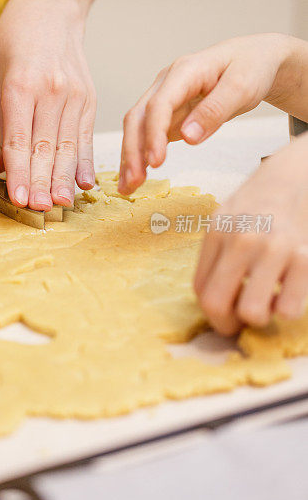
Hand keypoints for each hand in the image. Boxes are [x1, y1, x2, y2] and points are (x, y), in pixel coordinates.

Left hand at [0, 0, 95, 209]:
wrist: (52, 7)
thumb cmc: (15, 41)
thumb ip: (0, 121)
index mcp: (22, 85)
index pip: (20, 139)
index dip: (20, 173)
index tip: (19, 199)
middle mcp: (52, 90)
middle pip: (46, 146)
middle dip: (43, 182)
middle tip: (39, 210)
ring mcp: (74, 94)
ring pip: (68, 145)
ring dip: (64, 179)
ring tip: (59, 204)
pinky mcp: (89, 97)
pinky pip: (85, 135)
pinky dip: (85, 162)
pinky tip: (85, 184)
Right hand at [118, 34, 294, 194]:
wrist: (254, 59)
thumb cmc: (250, 67)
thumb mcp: (242, 87)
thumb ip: (215, 111)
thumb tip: (188, 137)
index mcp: (184, 71)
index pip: (159, 105)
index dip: (154, 134)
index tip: (155, 162)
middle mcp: (166, 84)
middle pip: (139, 117)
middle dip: (133, 150)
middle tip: (134, 182)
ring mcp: (164, 98)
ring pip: (137, 128)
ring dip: (130, 157)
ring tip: (128, 187)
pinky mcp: (168, 114)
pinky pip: (148, 135)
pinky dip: (140, 156)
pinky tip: (135, 177)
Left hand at [195, 135, 307, 334]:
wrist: (299, 175)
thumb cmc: (261, 203)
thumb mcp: (227, 220)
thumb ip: (218, 256)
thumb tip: (215, 304)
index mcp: (217, 233)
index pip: (202, 291)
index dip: (213, 315)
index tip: (227, 318)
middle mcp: (241, 240)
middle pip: (216, 304)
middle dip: (230, 324)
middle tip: (244, 320)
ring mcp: (274, 248)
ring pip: (252, 312)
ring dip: (260, 319)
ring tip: (269, 303)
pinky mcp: (305, 257)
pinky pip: (289, 309)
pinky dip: (289, 310)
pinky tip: (290, 291)